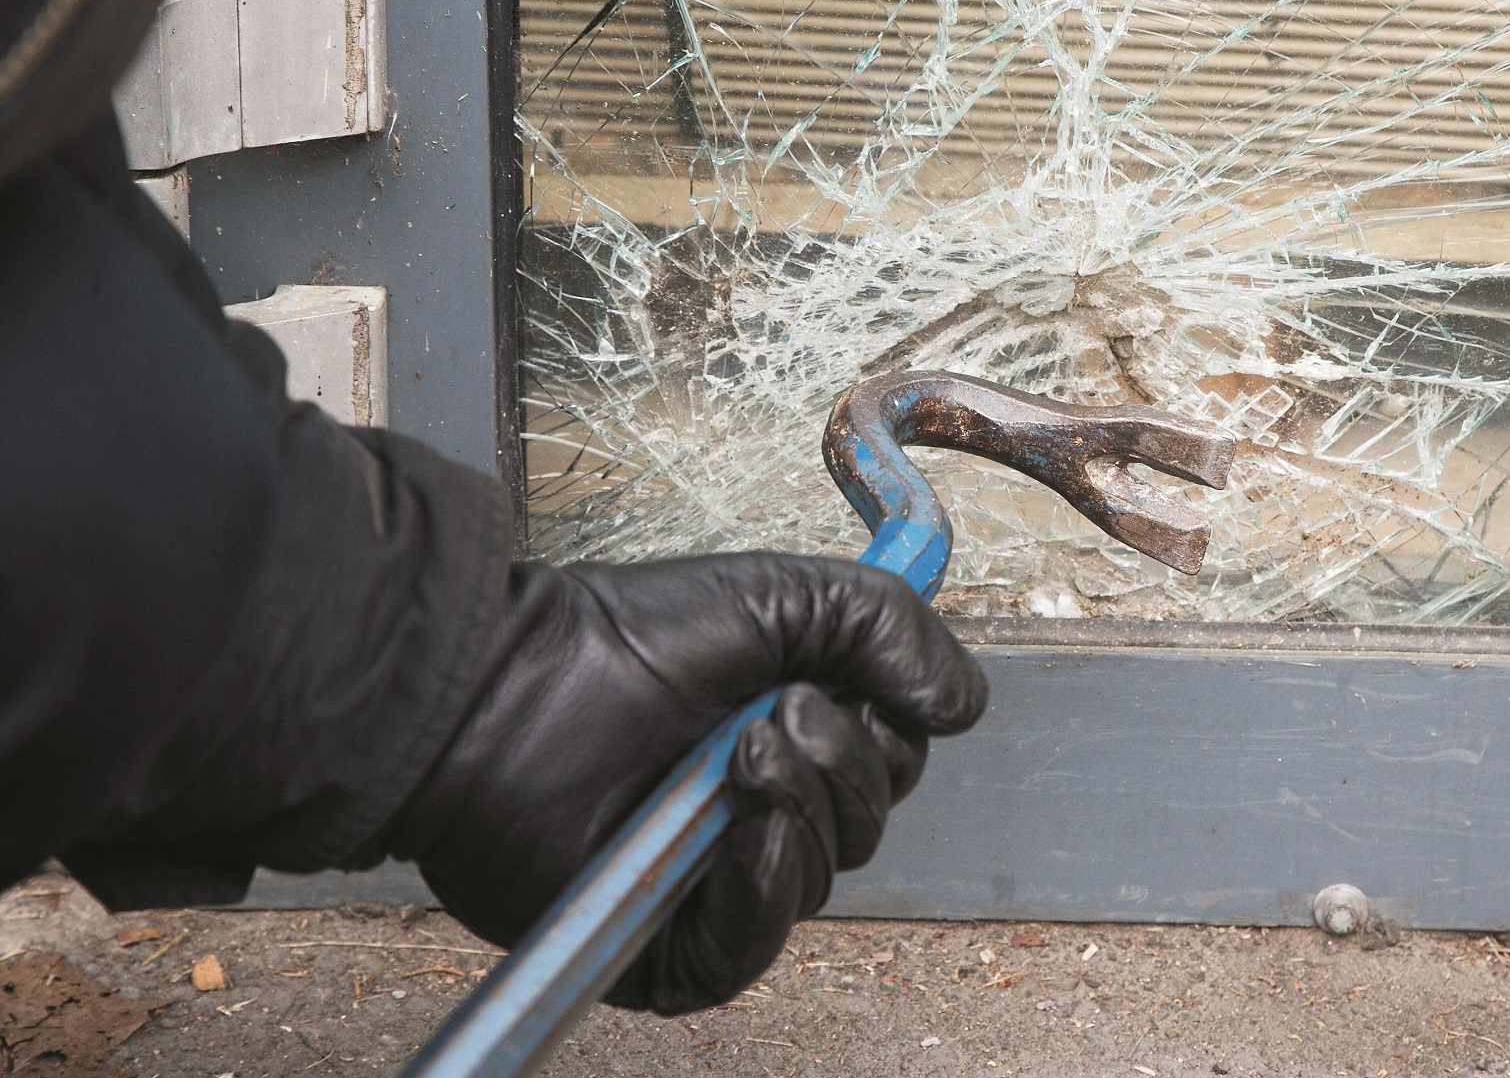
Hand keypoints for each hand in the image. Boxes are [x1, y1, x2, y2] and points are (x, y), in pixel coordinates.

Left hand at [380, 553, 986, 1013]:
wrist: (511, 691)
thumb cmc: (626, 638)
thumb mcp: (785, 596)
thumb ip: (890, 625)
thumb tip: (964, 704)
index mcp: (790, 735)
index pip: (890, 764)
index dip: (883, 731)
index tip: (829, 682)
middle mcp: (761, 811)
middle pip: (868, 824)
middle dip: (841, 764)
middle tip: (769, 713)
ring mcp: (717, 882)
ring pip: (822, 879)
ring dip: (798, 809)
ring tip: (731, 756)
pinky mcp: (669, 945)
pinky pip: (754, 948)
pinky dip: (762, 888)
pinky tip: (739, 831)